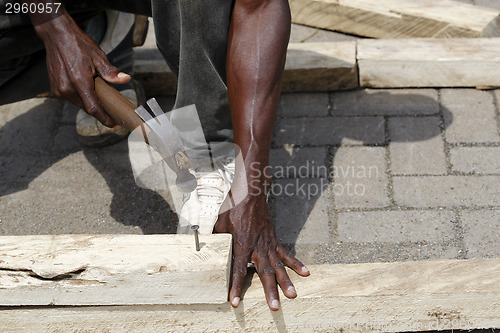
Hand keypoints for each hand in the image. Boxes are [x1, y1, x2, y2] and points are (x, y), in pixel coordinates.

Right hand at [31, 9, 130, 126]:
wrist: (57, 35)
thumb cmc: (78, 45)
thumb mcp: (99, 57)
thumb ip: (111, 72)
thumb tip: (126, 79)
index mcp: (79, 83)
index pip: (93, 109)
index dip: (105, 120)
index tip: (115, 125)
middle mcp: (66, 89)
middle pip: (87, 108)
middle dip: (100, 111)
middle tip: (113, 111)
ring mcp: (59, 89)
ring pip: (79, 103)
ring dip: (89, 102)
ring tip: (100, 96)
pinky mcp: (54, 88)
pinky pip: (71, 98)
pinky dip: (81, 97)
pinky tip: (87, 89)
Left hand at [214, 193, 309, 310]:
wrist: (250, 195)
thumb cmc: (233, 208)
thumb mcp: (219, 224)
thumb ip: (217, 240)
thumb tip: (208, 249)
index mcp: (241, 245)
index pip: (239, 270)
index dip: (236, 287)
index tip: (235, 301)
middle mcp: (257, 247)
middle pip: (264, 273)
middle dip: (269, 291)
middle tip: (274, 306)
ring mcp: (268, 244)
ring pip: (278, 266)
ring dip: (285, 282)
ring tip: (292, 295)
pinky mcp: (274, 240)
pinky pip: (285, 254)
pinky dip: (295, 263)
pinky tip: (305, 273)